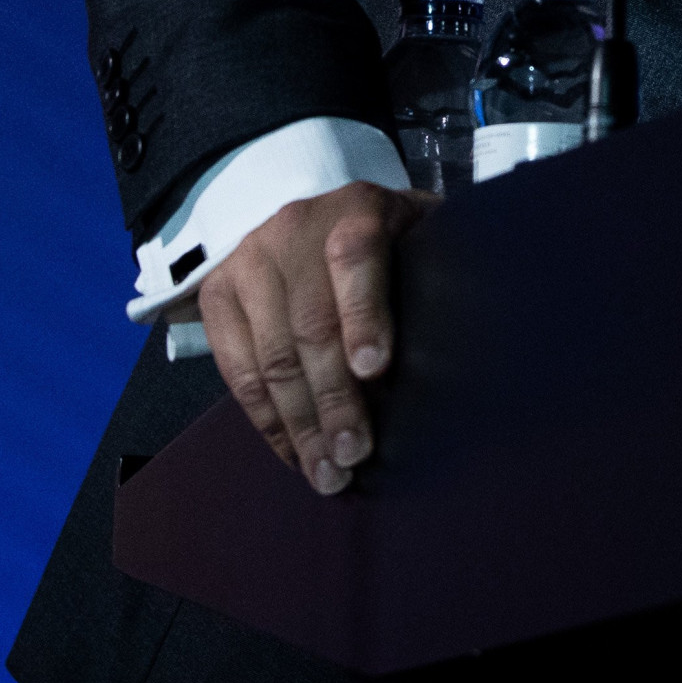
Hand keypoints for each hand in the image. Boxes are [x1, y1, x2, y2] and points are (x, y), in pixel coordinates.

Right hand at [198, 180, 431, 495]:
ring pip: (272, 356)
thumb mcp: (420, 240)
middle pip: (311, 323)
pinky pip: (237, 370)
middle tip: (354, 454)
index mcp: (359, 209)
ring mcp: (250, 260)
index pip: (356, 258)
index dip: (364, 316)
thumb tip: (464, 358)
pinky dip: (267, 420)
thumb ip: (436, 280)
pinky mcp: (217, 294)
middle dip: (334, 399)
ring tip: (327, 473)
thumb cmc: (390, 245)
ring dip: (300, 424)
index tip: (375, 371)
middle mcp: (295, 229)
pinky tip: (294, 453)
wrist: (315, 216)